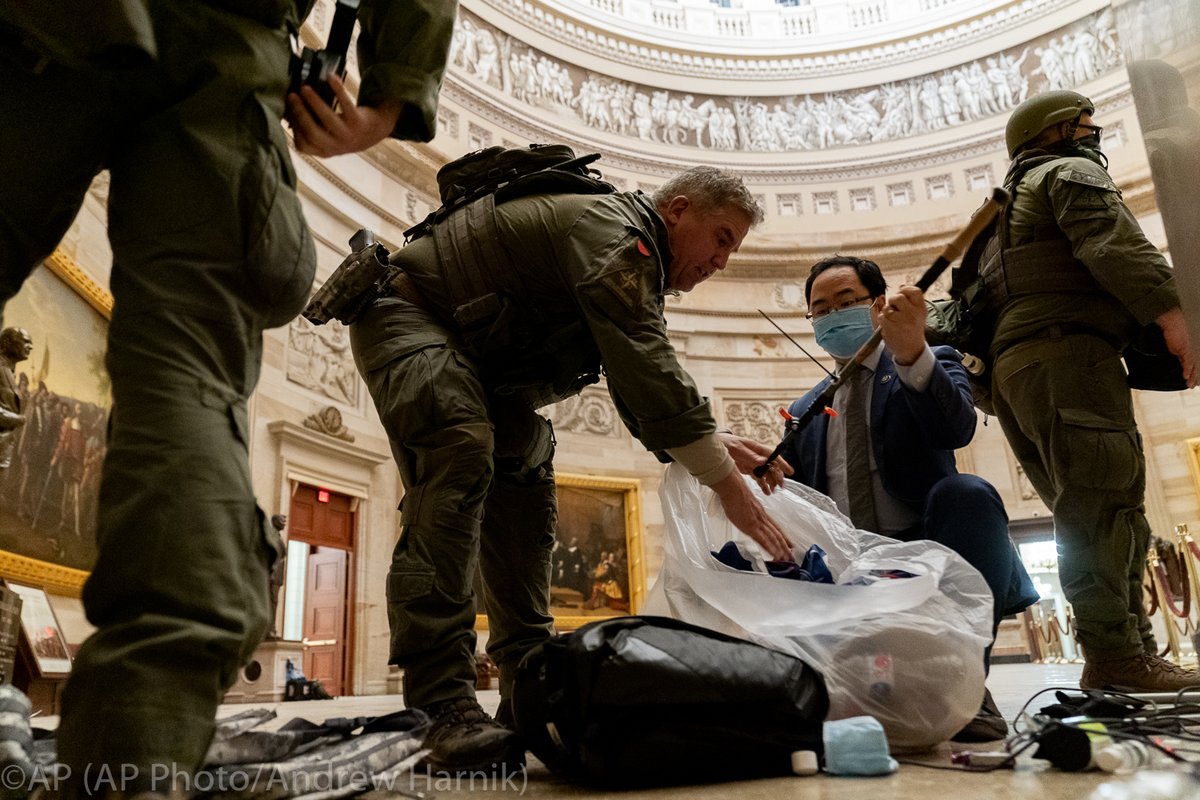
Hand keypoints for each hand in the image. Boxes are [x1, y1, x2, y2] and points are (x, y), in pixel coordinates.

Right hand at [286, 74, 403, 156]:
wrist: (373, 131)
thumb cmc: (342, 130)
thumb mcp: (326, 136)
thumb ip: (310, 127)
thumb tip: (288, 108)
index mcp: (324, 151)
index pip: (303, 145)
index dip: (294, 129)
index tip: (287, 112)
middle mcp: (336, 146)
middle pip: (313, 132)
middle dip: (300, 113)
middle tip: (291, 96)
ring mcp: (349, 135)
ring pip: (328, 119)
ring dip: (315, 102)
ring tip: (304, 88)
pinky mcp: (359, 122)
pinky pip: (346, 104)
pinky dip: (338, 89)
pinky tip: (330, 78)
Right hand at [710, 470, 792, 560]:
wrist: (733, 489)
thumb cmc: (735, 493)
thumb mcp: (745, 503)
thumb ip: (748, 511)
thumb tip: (746, 514)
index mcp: (761, 513)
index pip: (775, 527)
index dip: (783, 536)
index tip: (789, 544)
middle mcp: (763, 519)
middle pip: (777, 534)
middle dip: (784, 546)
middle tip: (791, 556)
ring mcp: (758, 523)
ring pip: (773, 538)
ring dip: (780, 549)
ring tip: (786, 558)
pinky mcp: (751, 527)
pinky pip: (763, 540)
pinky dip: (770, 548)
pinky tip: (775, 554)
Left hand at [717, 431, 792, 494]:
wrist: (712, 447)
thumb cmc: (724, 443)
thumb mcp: (735, 448)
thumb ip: (749, 456)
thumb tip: (764, 461)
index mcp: (755, 448)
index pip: (773, 455)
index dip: (782, 463)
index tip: (790, 472)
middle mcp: (756, 455)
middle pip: (771, 466)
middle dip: (777, 476)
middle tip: (780, 486)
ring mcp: (752, 463)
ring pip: (766, 473)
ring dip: (771, 482)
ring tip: (772, 491)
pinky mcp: (747, 469)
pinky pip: (758, 477)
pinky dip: (763, 484)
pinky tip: (767, 492)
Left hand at [877, 286, 926, 365]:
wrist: (911, 349)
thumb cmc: (912, 328)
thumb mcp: (917, 314)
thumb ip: (911, 300)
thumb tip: (902, 285)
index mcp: (921, 309)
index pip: (915, 291)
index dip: (905, 289)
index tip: (902, 293)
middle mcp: (912, 314)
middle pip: (897, 297)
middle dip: (892, 300)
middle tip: (894, 307)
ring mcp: (901, 321)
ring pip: (887, 307)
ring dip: (887, 312)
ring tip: (893, 319)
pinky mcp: (891, 328)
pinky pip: (881, 316)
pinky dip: (883, 320)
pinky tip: (889, 325)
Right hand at [1157, 307, 1197, 387]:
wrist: (1174, 323)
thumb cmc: (1176, 332)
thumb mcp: (1177, 348)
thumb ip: (1182, 356)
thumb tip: (1183, 363)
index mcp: (1194, 351)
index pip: (1197, 365)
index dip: (1196, 374)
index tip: (1196, 381)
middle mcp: (1195, 351)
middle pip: (1198, 367)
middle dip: (1197, 377)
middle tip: (1195, 385)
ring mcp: (1192, 351)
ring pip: (1195, 367)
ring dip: (1193, 377)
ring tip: (1191, 384)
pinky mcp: (1187, 350)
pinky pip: (1188, 362)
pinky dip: (1187, 370)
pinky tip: (1185, 376)